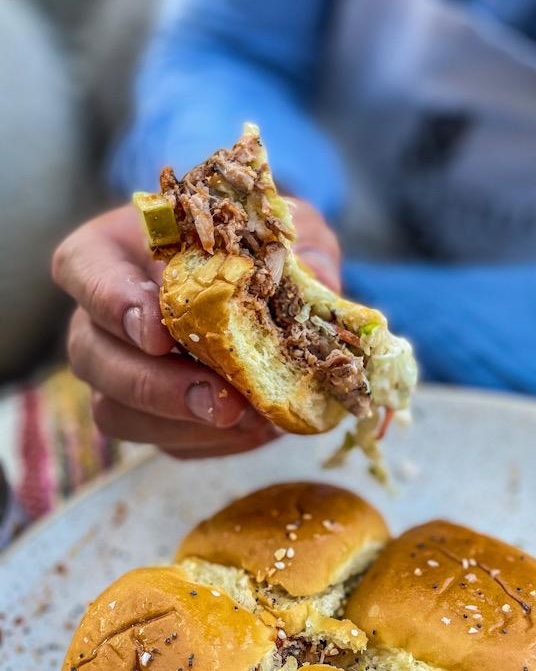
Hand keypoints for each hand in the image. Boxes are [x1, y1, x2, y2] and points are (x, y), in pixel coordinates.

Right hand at [52, 200, 339, 458]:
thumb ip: (300, 245)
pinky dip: (210, 442)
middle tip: (218, 399)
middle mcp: (104, 315)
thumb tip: (318, 277)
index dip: (111, 301)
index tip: (158, 330)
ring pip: (116, 410)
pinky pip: (164, 442)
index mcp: (116, 251)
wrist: (267, 285)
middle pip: (92, 354)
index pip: (83, 269)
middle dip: (153, 385)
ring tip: (248, 420)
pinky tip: (255, 430)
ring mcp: (121, 370)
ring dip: (181, 424)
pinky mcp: (153, 415)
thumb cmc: (258, 242)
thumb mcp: (285, 227)